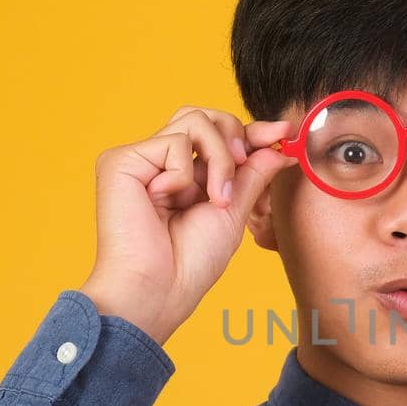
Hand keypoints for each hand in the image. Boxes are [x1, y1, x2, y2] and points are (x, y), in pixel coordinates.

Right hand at [78, 103, 298, 345]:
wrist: (160, 289)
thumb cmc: (191, 263)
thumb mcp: (234, 212)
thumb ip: (252, 175)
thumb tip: (280, 147)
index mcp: (185, 175)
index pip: (220, 136)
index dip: (253, 131)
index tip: (285, 134)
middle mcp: (161, 162)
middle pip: (206, 116)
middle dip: (236, 138)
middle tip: (242, 169)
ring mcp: (141, 159)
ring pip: (194, 119)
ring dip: (218, 159)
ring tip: (217, 197)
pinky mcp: (121, 160)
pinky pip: (173, 141)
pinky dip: (185, 172)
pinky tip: (172, 201)